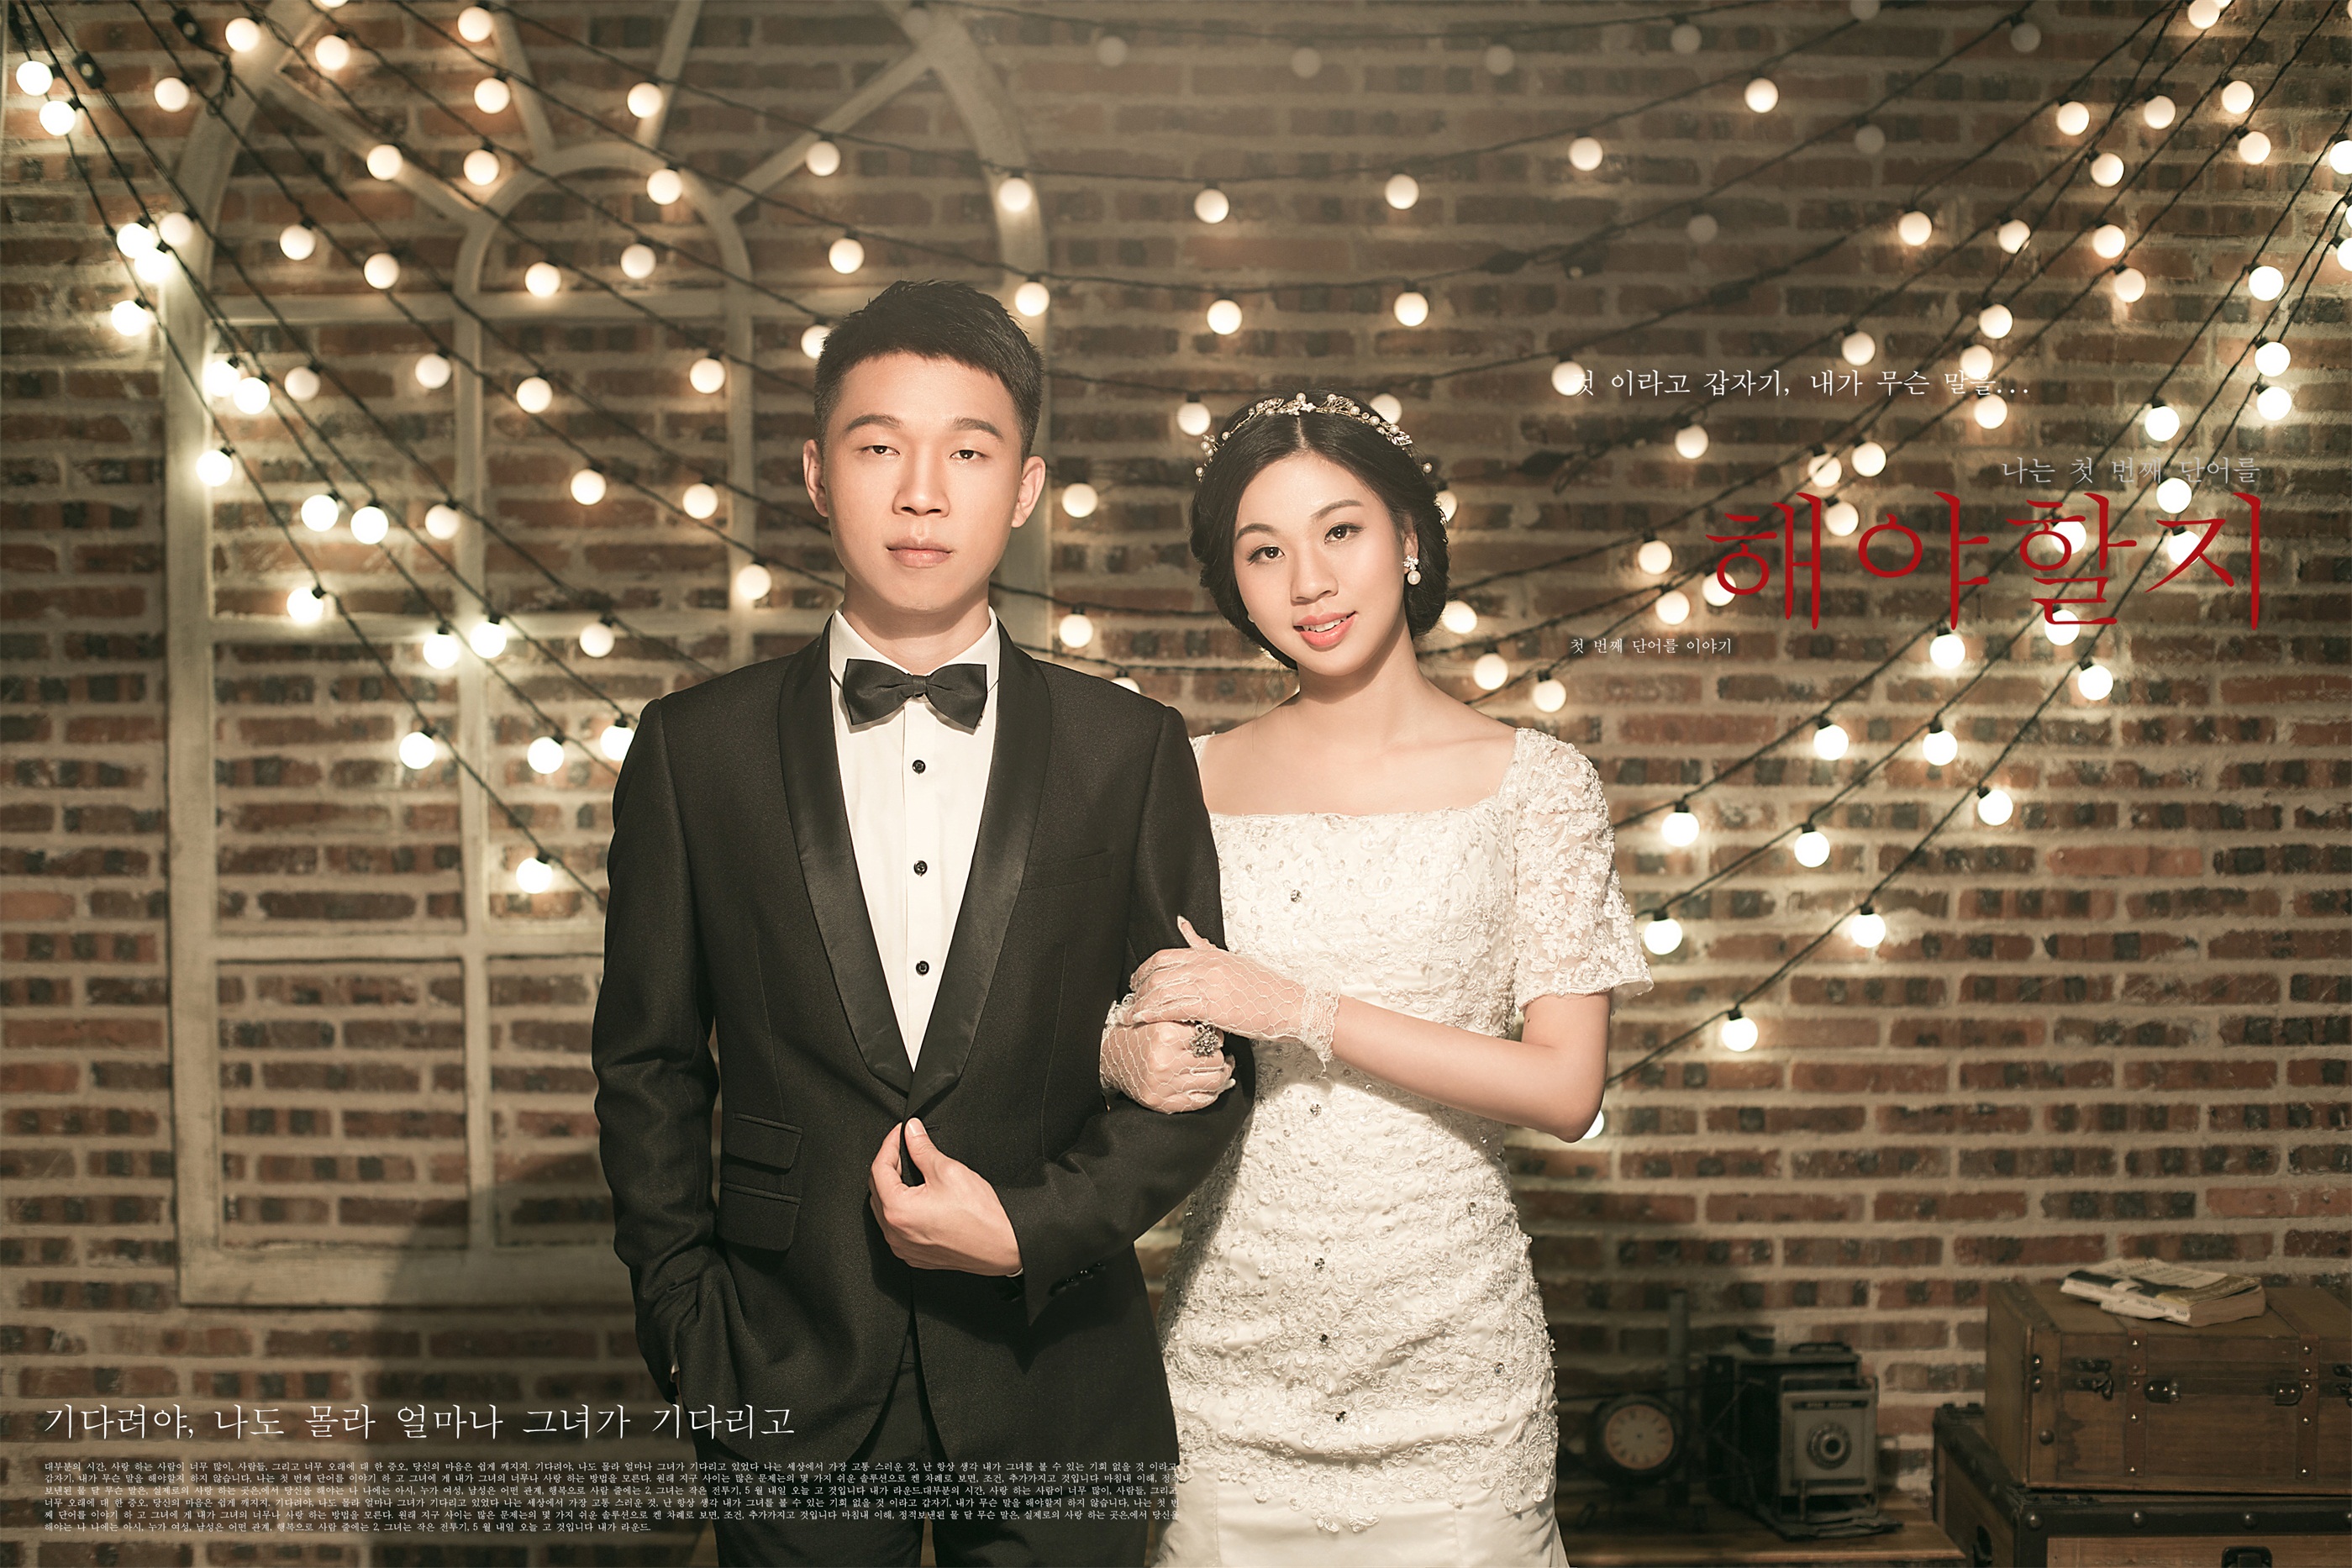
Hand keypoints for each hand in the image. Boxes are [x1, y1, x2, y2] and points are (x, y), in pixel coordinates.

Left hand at [867, 1119, 1022, 1274]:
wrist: (1002, 1247)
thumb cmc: (980, 1217)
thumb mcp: (948, 1170)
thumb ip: (923, 1149)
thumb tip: (912, 1133)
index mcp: (897, 1211)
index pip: (879, 1168)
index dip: (889, 1144)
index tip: (900, 1133)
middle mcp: (894, 1233)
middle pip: (877, 1189)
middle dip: (890, 1164)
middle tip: (906, 1147)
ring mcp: (903, 1247)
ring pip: (886, 1209)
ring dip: (893, 1187)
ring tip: (911, 1170)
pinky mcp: (914, 1255)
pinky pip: (897, 1228)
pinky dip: (902, 1210)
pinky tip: (918, 1198)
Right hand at [1100, 1002, 1234, 1113]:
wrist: (1109, 1057)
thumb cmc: (1138, 1036)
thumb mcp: (1161, 1020)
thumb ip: (1188, 1022)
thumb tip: (1220, 1035)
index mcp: (1166, 1035)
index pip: (1210, 1038)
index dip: (1215, 1038)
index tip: (1212, 1039)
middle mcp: (1165, 1061)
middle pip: (1214, 1060)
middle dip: (1217, 1057)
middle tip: (1214, 1055)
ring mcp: (1163, 1085)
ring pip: (1213, 1081)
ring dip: (1220, 1075)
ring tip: (1218, 1069)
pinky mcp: (1162, 1103)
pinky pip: (1200, 1101)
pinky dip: (1210, 1093)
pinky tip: (1208, 1085)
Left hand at [1128, 917, 1338, 1060]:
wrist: (1291, 1005)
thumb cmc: (1266, 988)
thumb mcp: (1233, 960)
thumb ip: (1204, 946)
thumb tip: (1183, 924)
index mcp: (1209, 955)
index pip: (1165, 957)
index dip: (1145, 970)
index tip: (1136, 982)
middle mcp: (1206, 966)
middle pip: (1158, 973)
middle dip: (1138, 989)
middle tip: (1129, 1002)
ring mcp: (1209, 985)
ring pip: (1163, 991)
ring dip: (1141, 1004)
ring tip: (1129, 1016)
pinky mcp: (1213, 1006)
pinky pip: (1174, 1008)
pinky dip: (1154, 1014)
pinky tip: (1143, 1020)